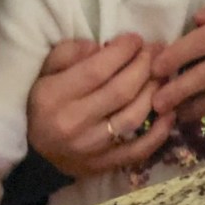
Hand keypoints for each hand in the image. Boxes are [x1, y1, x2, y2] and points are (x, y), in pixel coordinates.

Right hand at [26, 34, 175, 176]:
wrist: (35, 151)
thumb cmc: (44, 102)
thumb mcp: (46, 70)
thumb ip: (70, 52)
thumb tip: (101, 47)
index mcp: (54, 96)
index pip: (97, 70)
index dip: (123, 51)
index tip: (135, 39)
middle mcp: (73, 123)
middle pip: (121, 90)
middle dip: (145, 65)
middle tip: (156, 50)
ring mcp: (90, 148)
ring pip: (133, 117)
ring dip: (154, 91)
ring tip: (162, 73)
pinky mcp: (104, 165)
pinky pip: (139, 150)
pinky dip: (159, 132)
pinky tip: (169, 111)